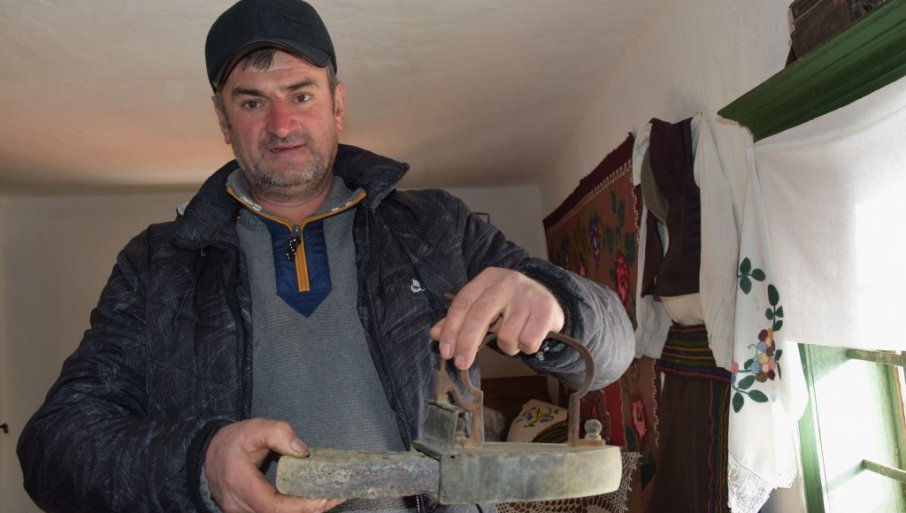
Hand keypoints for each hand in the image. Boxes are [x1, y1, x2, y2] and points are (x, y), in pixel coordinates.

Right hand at [204, 418, 344, 512]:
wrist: (208, 454)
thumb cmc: (232, 441)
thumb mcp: (254, 428)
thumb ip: (279, 433)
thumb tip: (303, 451)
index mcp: (240, 483)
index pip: (272, 505)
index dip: (300, 505)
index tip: (325, 498)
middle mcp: (238, 505)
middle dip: (309, 510)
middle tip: (336, 498)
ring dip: (303, 512)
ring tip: (328, 499)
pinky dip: (293, 511)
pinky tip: (311, 501)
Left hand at [430, 267, 563, 369]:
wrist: (551, 302)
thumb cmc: (510, 308)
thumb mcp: (485, 309)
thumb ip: (460, 320)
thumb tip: (435, 334)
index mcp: (488, 278)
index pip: (463, 302)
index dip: (451, 329)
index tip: (446, 352)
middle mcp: (508, 281)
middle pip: (479, 315)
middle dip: (467, 343)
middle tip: (461, 364)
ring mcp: (528, 294)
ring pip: (506, 335)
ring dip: (507, 347)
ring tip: (514, 338)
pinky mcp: (546, 309)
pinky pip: (527, 341)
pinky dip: (526, 347)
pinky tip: (530, 337)